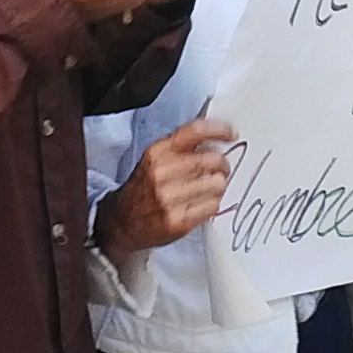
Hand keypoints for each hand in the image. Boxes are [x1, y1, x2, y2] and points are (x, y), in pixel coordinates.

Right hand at [95, 118, 234, 254]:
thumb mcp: (154, 159)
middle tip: (222, 169)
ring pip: (217, 184)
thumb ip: (180, 147)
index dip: (218, 130)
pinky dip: (213, 203)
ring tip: (209, 188)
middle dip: (223, 164)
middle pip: (212, 159)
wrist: (122, 222)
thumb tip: (216, 140)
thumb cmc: (143, 188)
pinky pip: (212, 205)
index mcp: (157, 152)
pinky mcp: (178, 221)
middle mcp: (162, 172)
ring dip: (218, 185)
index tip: (231, 133)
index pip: (194, 131)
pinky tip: (202, 203)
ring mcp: (169, 198)